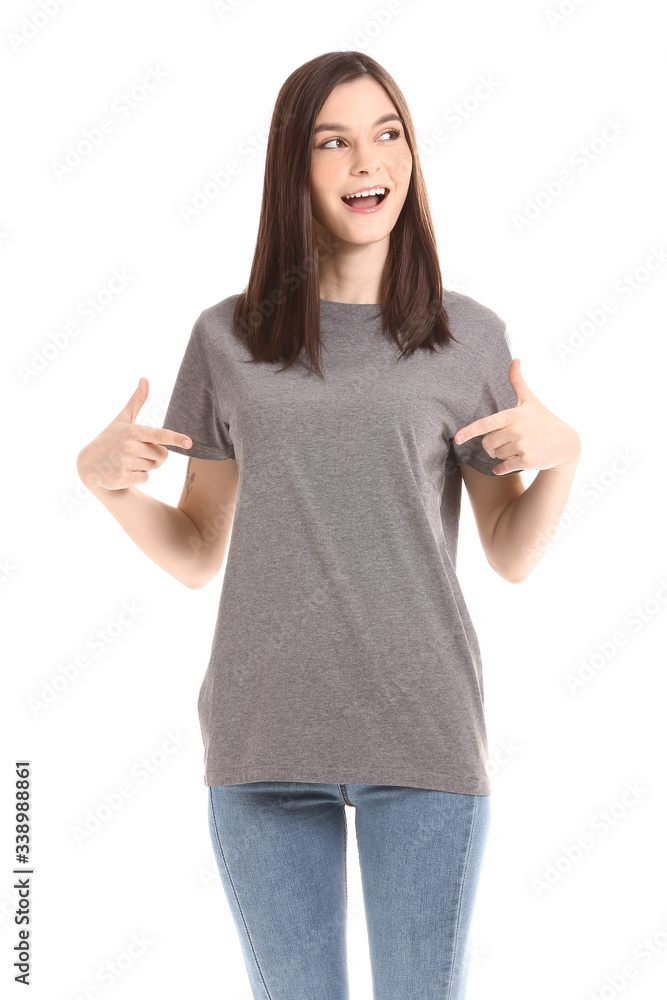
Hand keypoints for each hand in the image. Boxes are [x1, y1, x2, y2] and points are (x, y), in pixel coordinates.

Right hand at [76, 377, 191, 490]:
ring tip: (127, 461)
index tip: (189, 442)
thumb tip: (144, 378)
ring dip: (144, 466)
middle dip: (154, 456)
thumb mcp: (122, 420)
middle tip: (136, 453)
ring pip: (153, 467)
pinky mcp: (122, 478)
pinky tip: (124, 471)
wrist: (89, 464)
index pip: (158, 435)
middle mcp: (128, 446)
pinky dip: (138, 477)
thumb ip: (136, 401)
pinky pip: (145, 478)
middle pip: (162, 455)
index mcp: (132, 431)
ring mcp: (124, 463)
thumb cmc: (110, 439)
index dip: (175, 438)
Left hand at [453, 359, 580, 474]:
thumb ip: (517, 382)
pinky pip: (503, 467)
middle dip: (491, 445)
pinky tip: (506, 465)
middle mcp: (516, 430)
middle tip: (504, 442)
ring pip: (495, 455)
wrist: (566, 444)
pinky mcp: (526, 460)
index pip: (486, 423)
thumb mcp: (530, 401)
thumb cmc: (544, 420)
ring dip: (501, 455)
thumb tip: (515, 359)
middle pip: (487, 443)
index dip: (470, 431)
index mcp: (512, 415)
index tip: (457, 438)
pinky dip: (502, 468)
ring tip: (515, 449)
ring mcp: (522, 445)